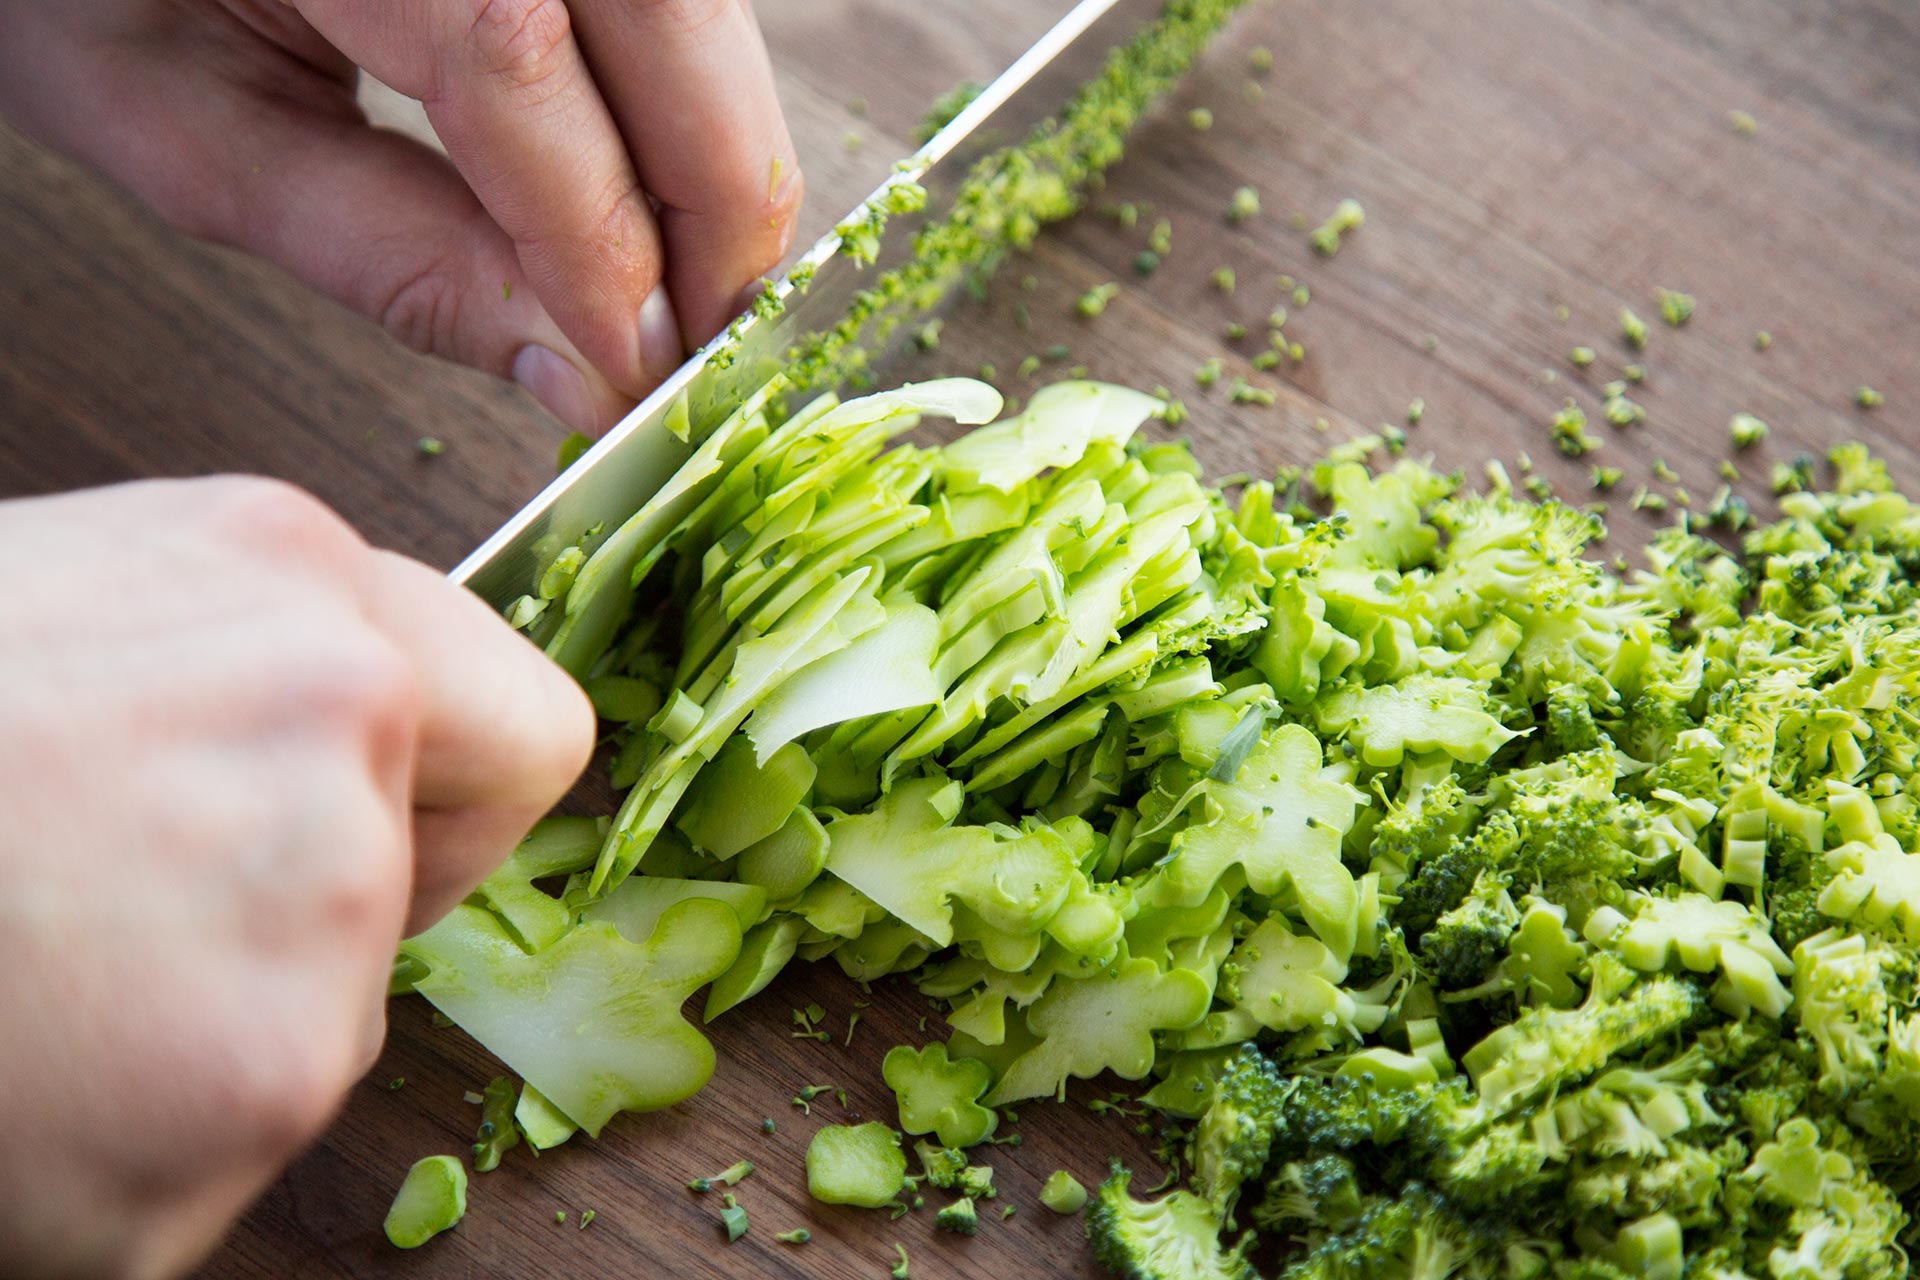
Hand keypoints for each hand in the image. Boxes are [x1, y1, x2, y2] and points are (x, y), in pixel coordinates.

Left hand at [0, 0, 802, 432]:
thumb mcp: (194, 133)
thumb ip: (394, 254)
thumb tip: (576, 369)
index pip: (517, 67)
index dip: (604, 253)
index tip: (632, 378)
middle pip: (680, 38)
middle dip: (718, 223)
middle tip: (691, 357)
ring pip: (712, 24)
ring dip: (718, 169)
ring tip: (674, 290)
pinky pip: (687, 10)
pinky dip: (690, 112)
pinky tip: (653, 196)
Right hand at [0, 477, 593, 1277]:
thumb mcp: (85, 607)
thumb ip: (259, 661)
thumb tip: (369, 739)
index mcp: (300, 587)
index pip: (529, 728)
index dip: (460, 794)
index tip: (394, 824)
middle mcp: (338, 728)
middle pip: (430, 876)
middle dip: (328, 906)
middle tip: (146, 909)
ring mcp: (310, 916)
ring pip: (332, 1010)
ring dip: (214, 1018)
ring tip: (44, 972)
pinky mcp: (252, 1086)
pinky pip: (243, 1131)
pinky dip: (147, 1134)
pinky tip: (33, 1062)